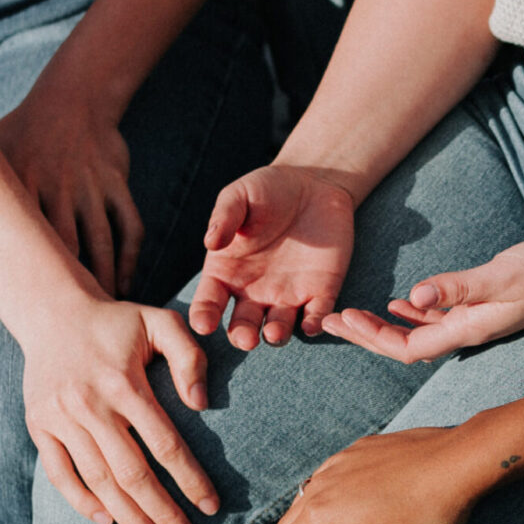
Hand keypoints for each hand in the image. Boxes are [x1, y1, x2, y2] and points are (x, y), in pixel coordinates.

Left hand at [0, 87, 140, 296]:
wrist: (73, 97)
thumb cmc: (19, 135)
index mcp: (21, 185)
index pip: (25, 241)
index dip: (30, 281)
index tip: (30, 316)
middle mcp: (59, 187)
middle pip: (68, 248)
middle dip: (72, 288)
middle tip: (70, 326)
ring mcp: (91, 185)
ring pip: (103, 242)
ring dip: (105, 279)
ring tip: (102, 313)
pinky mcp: (118, 183)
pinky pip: (131, 226)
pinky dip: (130, 257)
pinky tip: (125, 282)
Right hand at [22, 296, 217, 523]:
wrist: (53, 313)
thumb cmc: (118, 322)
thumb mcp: (161, 322)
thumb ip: (189, 357)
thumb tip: (201, 405)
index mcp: (124, 382)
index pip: (164, 444)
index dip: (190, 479)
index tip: (211, 506)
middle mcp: (90, 404)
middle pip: (131, 473)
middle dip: (162, 511)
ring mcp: (60, 418)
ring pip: (97, 480)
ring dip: (128, 516)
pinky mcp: (39, 426)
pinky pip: (59, 474)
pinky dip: (81, 501)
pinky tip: (108, 520)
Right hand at [189, 165, 356, 349]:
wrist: (312, 184)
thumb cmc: (267, 190)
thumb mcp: (240, 196)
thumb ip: (225, 217)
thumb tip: (210, 241)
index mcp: (227, 272)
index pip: (210, 301)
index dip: (204, 315)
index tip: (203, 324)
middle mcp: (253, 291)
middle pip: (243, 325)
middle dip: (242, 336)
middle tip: (245, 338)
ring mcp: (287, 295)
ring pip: (278, 327)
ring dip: (275, 335)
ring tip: (273, 332)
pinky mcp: (320, 291)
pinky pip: (316, 315)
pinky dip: (315, 323)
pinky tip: (312, 324)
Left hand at [320, 234, 523, 362]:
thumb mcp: (501, 274)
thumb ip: (458, 287)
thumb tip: (412, 299)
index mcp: (468, 331)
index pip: (406, 347)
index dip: (370, 338)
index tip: (341, 319)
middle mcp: (468, 333)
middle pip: (405, 346)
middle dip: (366, 337)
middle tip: (329, 321)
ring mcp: (476, 323)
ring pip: (418, 334)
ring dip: (383, 327)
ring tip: (351, 315)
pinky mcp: (483, 309)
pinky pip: (438, 320)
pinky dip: (413, 314)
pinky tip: (399, 303)